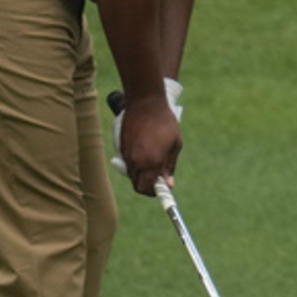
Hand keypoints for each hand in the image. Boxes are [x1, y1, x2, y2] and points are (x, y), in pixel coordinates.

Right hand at [112, 79, 182, 196]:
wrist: (146, 104)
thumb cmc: (165, 123)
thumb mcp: (175, 145)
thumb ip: (170, 166)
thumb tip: (169, 184)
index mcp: (152, 163)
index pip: (147, 188)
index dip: (155, 193)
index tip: (162, 191)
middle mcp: (136, 162)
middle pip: (137, 185)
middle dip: (148, 186)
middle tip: (159, 179)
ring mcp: (126, 155)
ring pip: (132, 175)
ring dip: (142, 175)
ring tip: (154, 162)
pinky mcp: (121, 147)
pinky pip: (127, 163)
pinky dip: (135, 165)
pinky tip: (146, 153)